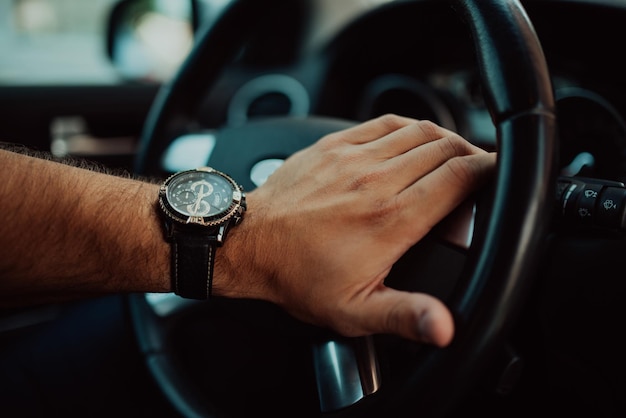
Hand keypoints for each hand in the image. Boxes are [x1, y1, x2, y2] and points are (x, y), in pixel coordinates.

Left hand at [217, 114, 495, 346]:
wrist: (251, 245)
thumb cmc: (299, 277)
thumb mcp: (355, 312)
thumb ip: (405, 316)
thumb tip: (444, 327)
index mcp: (391, 220)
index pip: (458, 177)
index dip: (488, 171)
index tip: (498, 177)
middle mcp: (376, 181)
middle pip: (444, 148)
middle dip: (471, 155)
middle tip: (479, 169)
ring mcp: (354, 158)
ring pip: (418, 131)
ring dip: (444, 139)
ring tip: (453, 155)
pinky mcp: (334, 146)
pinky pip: (384, 124)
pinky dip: (409, 127)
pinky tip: (415, 139)